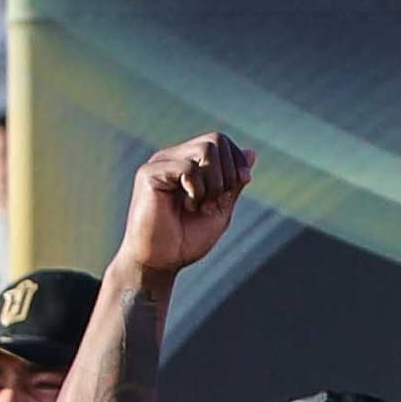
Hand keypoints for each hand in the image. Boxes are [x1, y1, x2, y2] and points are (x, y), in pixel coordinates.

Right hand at [119, 132, 250, 282]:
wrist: (160, 261)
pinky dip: (198, 189)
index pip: (221, 141)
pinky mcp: (149, 174)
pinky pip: (188, 168)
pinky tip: (187, 205)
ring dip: (214, 182)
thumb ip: (234, 182)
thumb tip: (252, 152)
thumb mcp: (221, 208)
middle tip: (215, 200)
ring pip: (205, 150)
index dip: (238, 161)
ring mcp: (160, 163)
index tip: (240, 185)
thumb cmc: (186, 239)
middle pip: (216, 140)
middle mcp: (172, 157)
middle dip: (228, 173)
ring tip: (200, 205)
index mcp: (188, 162)